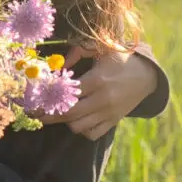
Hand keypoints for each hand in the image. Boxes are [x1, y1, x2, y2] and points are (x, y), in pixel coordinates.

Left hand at [41, 45, 158, 140]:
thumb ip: (77, 52)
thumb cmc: (120, 59)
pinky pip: (92, 134)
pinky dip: (81, 130)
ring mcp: (109, 113)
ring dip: (65, 121)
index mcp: (98, 80)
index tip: (35, 98)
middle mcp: (103, 99)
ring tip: (57, 113)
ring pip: (79, 127)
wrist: (148, 75)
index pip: (68, 93)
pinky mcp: (113, 121)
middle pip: (70, 114)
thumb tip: (58, 63)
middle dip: (48, 115)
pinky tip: (76, 120)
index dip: (49, 96)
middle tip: (34, 113)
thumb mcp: (101, 48)